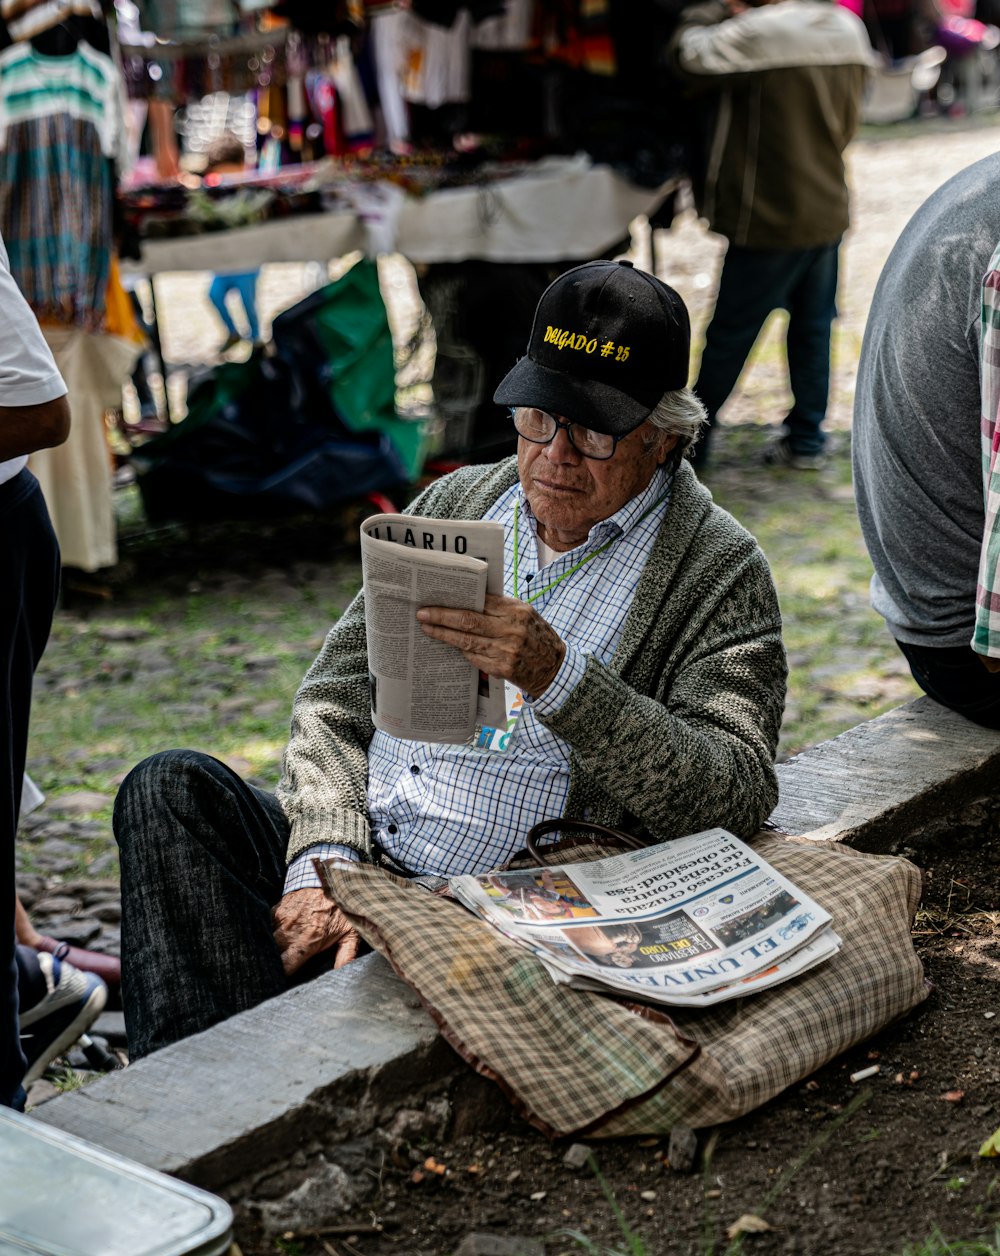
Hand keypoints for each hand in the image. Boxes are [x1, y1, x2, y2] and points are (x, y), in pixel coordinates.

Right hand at [272, 887, 362, 976]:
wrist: (331, 879)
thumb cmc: (342, 908)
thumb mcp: (351, 933)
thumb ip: (346, 956)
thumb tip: (342, 975)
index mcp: (307, 940)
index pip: (284, 966)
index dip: (280, 977)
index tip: (280, 983)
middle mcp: (290, 930)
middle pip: (270, 955)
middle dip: (270, 965)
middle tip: (271, 974)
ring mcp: (281, 918)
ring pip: (266, 941)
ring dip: (267, 950)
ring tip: (269, 959)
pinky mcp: (276, 909)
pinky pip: (266, 926)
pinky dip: (267, 935)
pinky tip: (271, 941)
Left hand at [417, 593, 566, 696]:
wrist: (554, 668)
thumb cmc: (536, 636)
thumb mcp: (525, 615)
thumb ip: (500, 608)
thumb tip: (468, 599)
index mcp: (517, 611)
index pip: (480, 602)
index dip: (454, 603)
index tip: (435, 601)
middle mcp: (512, 629)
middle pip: (468, 621)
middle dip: (441, 617)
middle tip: (422, 614)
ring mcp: (507, 650)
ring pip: (467, 642)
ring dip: (444, 636)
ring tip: (428, 630)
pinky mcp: (503, 668)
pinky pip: (475, 658)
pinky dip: (463, 651)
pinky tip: (452, 646)